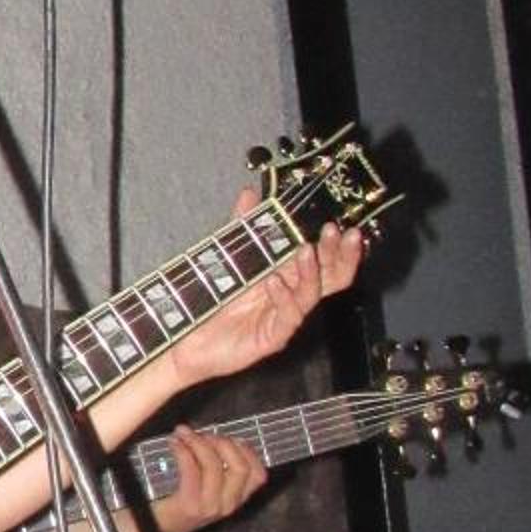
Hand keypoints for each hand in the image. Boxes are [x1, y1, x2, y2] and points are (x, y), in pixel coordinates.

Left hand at [150, 424, 267, 531]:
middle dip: (222, 442)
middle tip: (202, 434)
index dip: (247, 450)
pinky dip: (182, 451)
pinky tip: (174, 443)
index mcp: (236, 499)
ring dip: (198, 442)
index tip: (230, 438)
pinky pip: (191, 469)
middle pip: (240, 467)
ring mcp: (210, 507)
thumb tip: (214, 434)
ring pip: (214, 465)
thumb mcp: (207, 486)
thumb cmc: (179, 499)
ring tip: (183, 434)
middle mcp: (228, 505)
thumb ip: (218, 465)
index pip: (258, 474)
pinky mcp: (190, 505)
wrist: (155, 527)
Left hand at [172, 184, 362, 383]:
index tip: (343, 225)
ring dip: (311, 271)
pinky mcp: (271, 337)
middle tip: (336, 232)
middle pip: (329, 278)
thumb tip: (250, 193)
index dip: (337, 246)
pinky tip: (275, 281)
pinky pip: (287, 318)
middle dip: (338, 255)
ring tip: (307, 250)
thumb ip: (243, 227)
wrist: (187, 338)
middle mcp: (291, 297)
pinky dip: (283, 297)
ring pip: (311, 295)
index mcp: (287, 276)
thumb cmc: (213, 301)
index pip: (324, 261)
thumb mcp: (229, 257)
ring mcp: (283, 318)